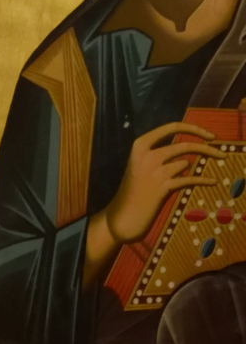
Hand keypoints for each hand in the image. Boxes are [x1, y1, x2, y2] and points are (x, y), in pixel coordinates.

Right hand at [101, 121, 224, 244]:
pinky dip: (203, 181)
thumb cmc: (133, 190)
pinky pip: (190, 179)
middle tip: (221, 154)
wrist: (121, 216)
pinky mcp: (163, 187)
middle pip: (185, 145)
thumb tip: (190, 145)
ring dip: (186, 171)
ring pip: (185, 163)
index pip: (172, 127)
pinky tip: (212, 181)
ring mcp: (154, 171)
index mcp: (140, 145)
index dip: (194, 128)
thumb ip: (160, 153)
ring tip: (180, 180)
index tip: (210, 135)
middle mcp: (147, 155)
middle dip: (207, 148)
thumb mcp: (141, 165)